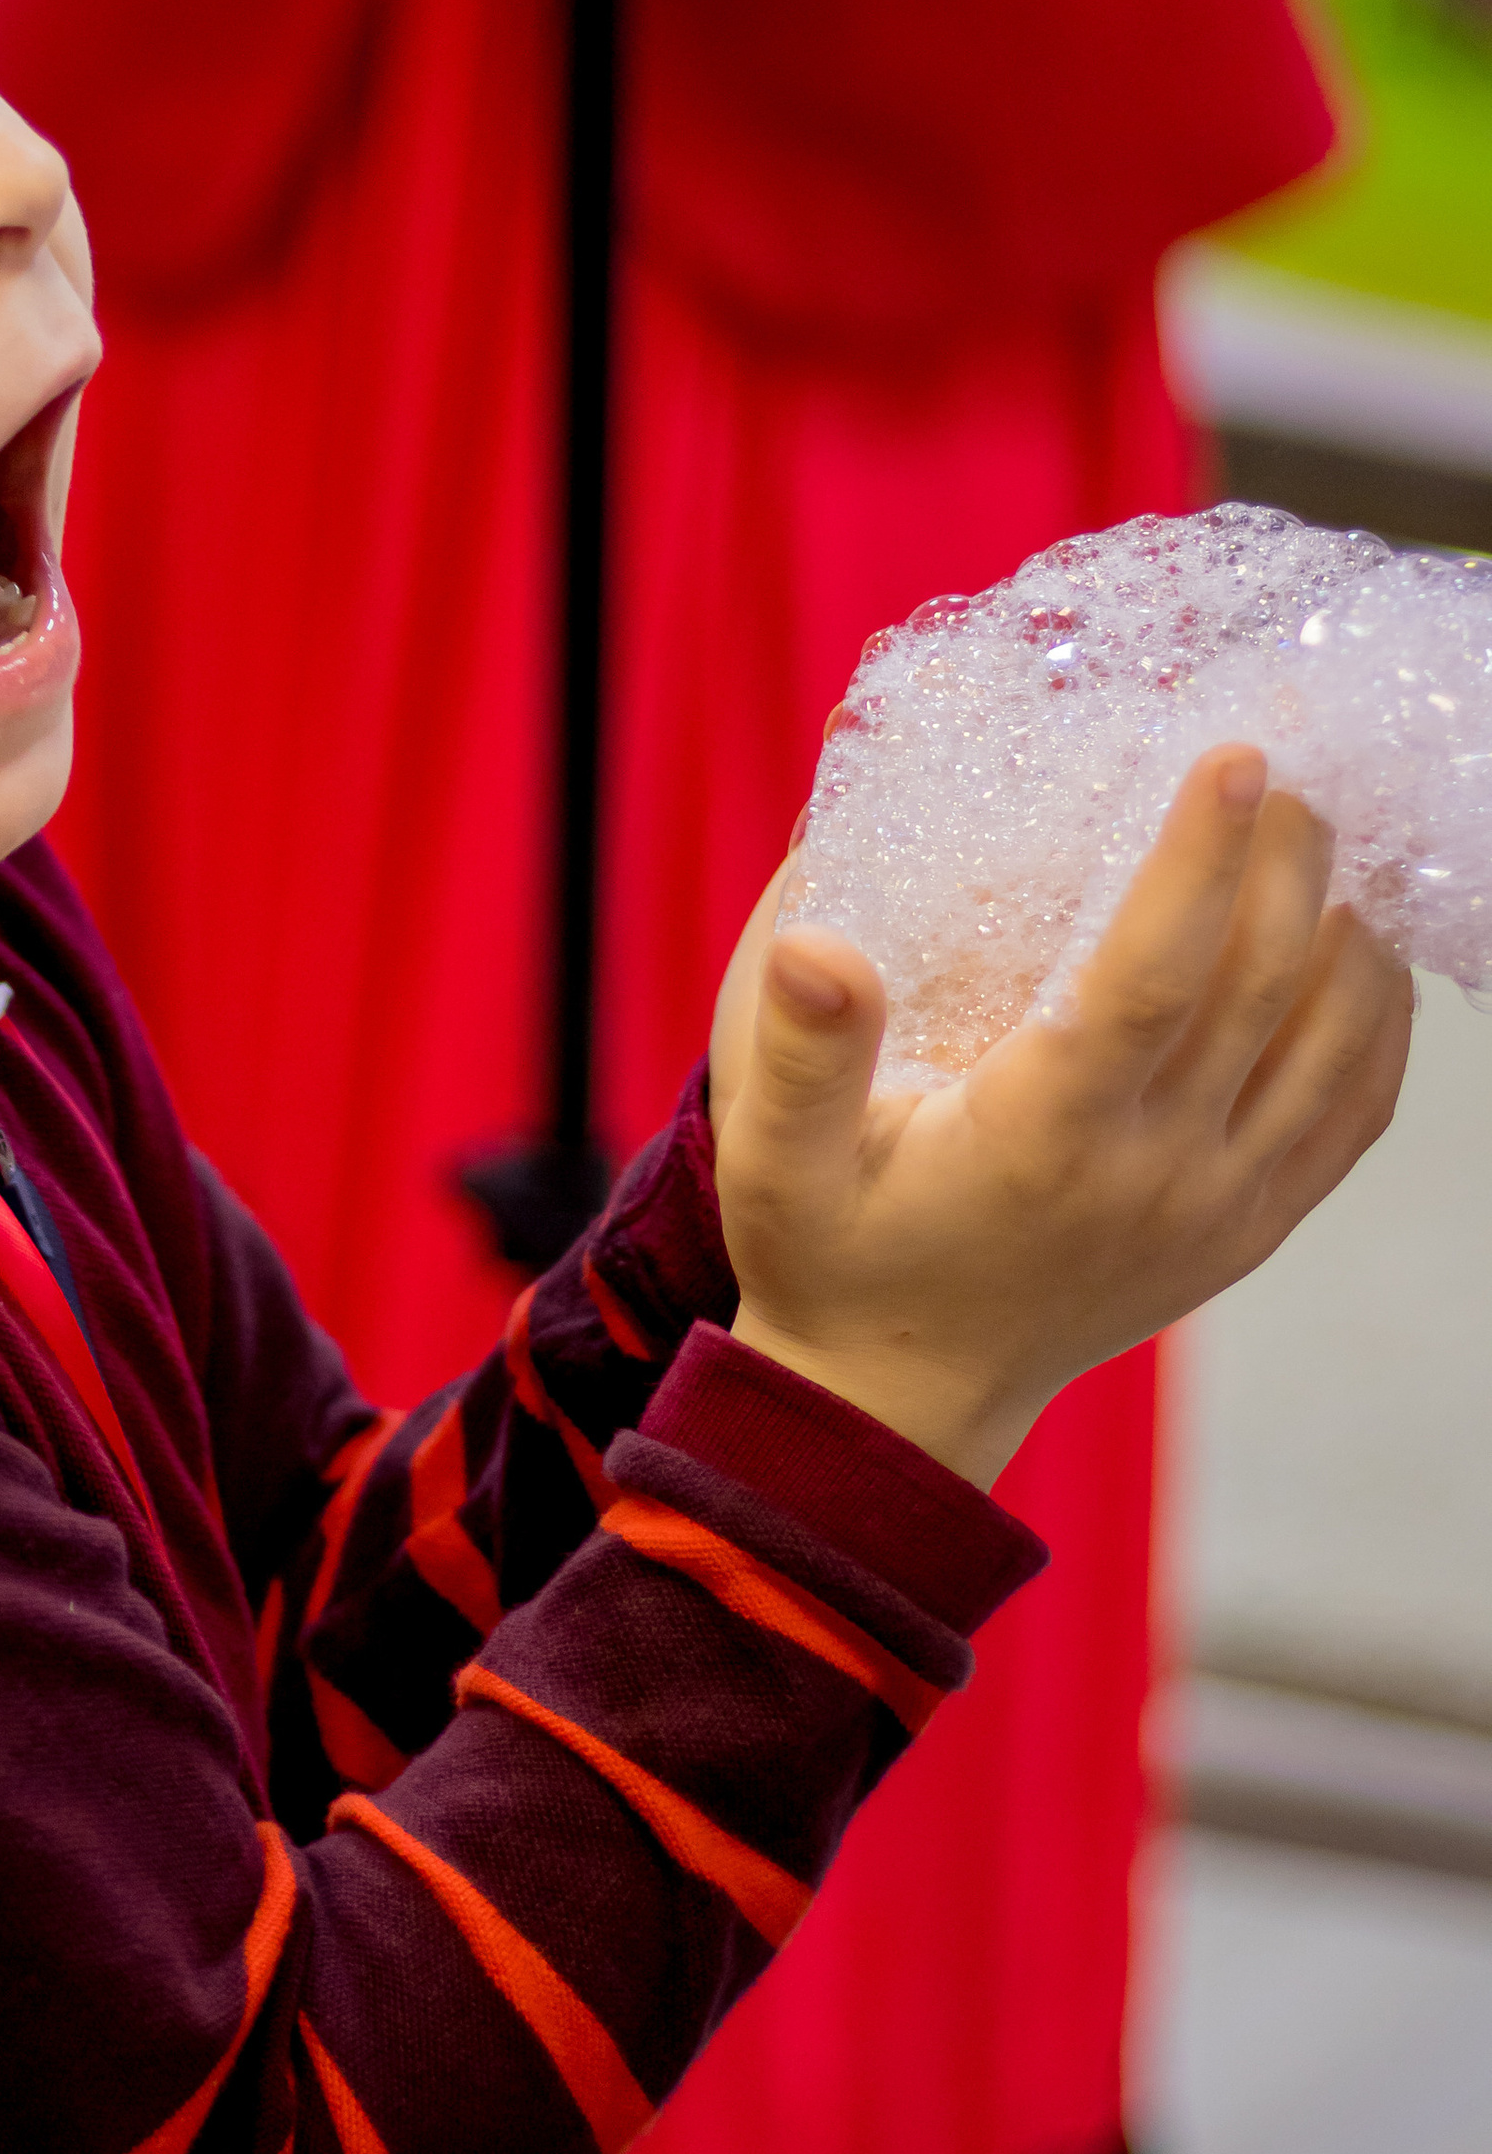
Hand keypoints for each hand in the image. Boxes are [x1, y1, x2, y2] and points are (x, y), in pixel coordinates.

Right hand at [710, 748, 1411, 1482]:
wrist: (899, 1399)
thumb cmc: (831, 1259)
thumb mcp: (775, 1163)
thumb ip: (798, 1052)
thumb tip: (823, 945)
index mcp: (1047, 1139)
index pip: (1156, 980)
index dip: (1201, 861)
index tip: (1235, 754)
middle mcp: (1156, 1173)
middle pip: (1267, 986)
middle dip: (1288, 855)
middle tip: (1284, 756)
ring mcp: (1217, 1206)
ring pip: (1334, 1044)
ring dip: (1345, 924)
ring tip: (1322, 830)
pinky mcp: (1247, 1228)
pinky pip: (1351, 1114)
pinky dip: (1377, 1021)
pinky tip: (1358, 948)